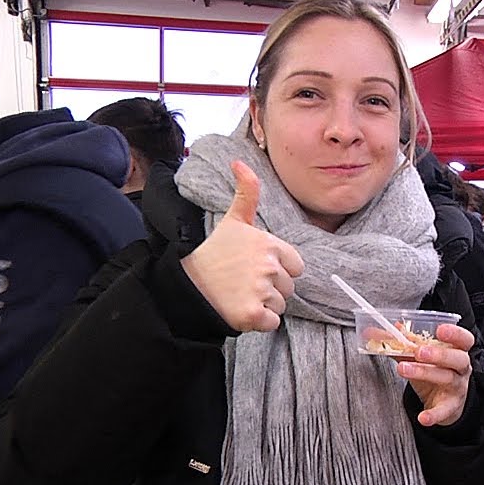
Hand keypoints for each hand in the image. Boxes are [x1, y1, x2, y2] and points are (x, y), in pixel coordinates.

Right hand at [180, 161, 305, 331]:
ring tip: (240, 294)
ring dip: (264, 305)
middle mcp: (269, 267)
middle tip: (243, 282)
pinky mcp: (254, 315)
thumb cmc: (216, 254)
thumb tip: (240, 161)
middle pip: (289, 288)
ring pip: (281, 305)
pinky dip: (259, 322)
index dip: (278, 270)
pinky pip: (272, 323)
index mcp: (271, 245)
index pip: (295, 267)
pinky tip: (240, 308)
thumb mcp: (234, 221)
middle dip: (270, 288)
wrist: (187, 286)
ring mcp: (261, 291)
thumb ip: (247, 193)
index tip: (254, 267)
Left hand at [394, 323, 474, 425]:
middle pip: (457, 358)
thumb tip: (376, 332)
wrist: (445, 402)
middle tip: (418, 352)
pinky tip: (422, 418)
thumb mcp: (422, 358)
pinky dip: (433, 414)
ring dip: (425, 373)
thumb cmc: (435, 373)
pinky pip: (444, 411)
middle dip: (439, 354)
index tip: (440, 330)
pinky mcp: (450, 407)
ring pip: (447, 378)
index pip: (464, 339)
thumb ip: (402, 345)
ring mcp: (457, 387)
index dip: (455, 334)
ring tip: (403, 369)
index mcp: (457, 351)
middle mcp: (461, 368)